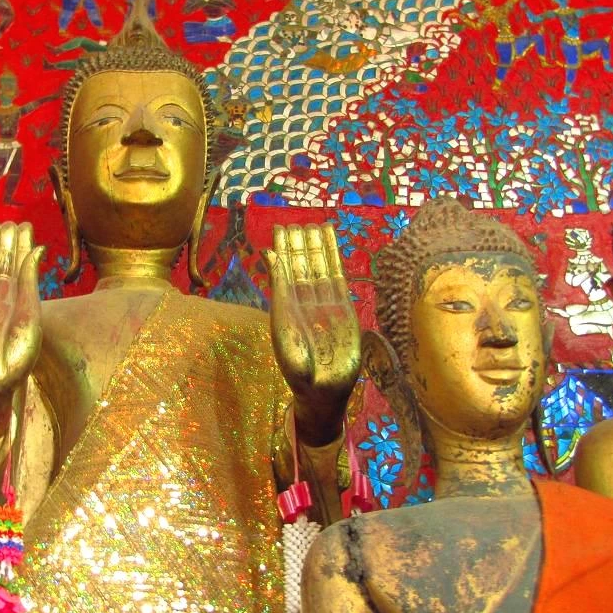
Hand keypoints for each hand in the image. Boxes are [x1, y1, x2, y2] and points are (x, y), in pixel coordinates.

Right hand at [0, 219, 43, 441]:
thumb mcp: (29, 318)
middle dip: (4, 242)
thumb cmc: (16, 359)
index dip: (21, 246)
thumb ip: (29, 284)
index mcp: (19, 302)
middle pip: (1, 261)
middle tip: (8, 221)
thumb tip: (37, 250)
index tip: (24, 226)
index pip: (19, 267)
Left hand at [263, 223, 360, 445]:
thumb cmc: (298, 368)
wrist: (323, 391)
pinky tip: (331, 243)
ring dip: (317, 248)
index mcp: (285, 307)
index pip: (285, 272)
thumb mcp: (284, 327)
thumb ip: (279, 290)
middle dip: (300, 245)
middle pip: (303, 267)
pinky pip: (338, 278)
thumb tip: (270, 257)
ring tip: (315, 225)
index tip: (281, 228)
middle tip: (297, 221)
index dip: (284, 251)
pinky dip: (334, 260)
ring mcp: (325, 305)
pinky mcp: (343, 310)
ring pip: (320, 269)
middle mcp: (304, 303)